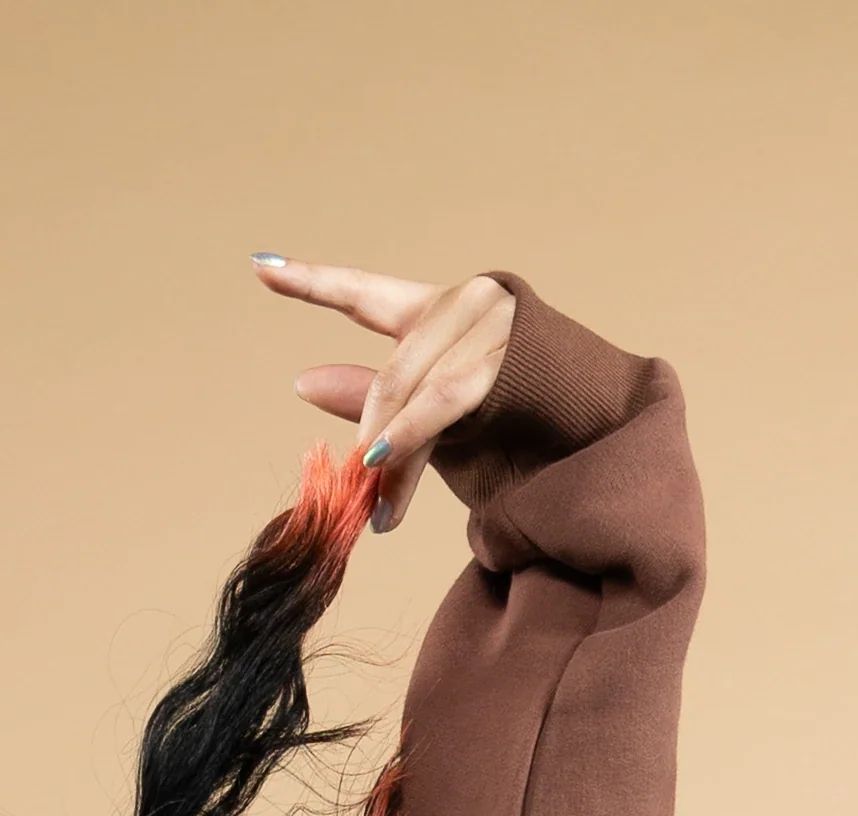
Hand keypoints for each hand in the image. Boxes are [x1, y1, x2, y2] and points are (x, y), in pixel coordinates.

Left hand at [252, 259, 514, 533]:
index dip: (312, 282)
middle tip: (358, 490)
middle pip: (390, 372)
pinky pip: (439, 402)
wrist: (598, 443)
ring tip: (381, 508)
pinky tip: (384, 470)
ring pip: (411, 392)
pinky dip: (409, 439)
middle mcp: (463, 302)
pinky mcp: (505, 352)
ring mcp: (489, 320)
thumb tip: (300, 382)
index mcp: (438, 311)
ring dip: (391, 455)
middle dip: (370, 437)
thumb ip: (372, 397)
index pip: (365, 294)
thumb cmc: (518, 432)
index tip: (259, 265)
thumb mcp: (434, 419)